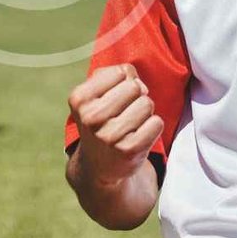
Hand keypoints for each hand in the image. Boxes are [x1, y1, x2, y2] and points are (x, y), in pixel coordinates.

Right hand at [69, 65, 163, 187]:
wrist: (99, 165)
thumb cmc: (102, 120)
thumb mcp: (95, 94)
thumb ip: (115, 74)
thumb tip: (138, 83)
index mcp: (79, 98)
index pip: (120, 72)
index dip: (123, 82)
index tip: (114, 98)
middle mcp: (91, 117)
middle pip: (135, 87)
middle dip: (136, 97)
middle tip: (124, 113)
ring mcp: (110, 136)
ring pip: (147, 104)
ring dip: (144, 113)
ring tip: (131, 125)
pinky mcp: (129, 150)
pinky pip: (156, 123)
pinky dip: (153, 127)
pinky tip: (138, 136)